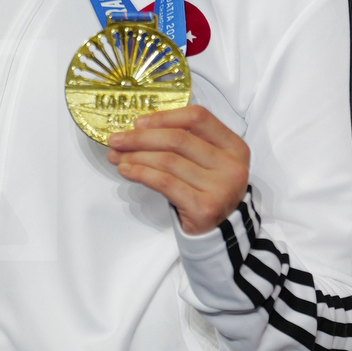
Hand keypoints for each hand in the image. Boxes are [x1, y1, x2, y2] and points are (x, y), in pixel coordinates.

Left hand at [107, 105, 250, 236]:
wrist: (221, 233)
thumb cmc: (207, 192)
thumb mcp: (207, 163)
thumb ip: (185, 143)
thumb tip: (138, 130)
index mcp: (234, 146)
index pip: (198, 118)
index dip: (165, 117)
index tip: (138, 123)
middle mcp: (231, 165)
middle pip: (178, 139)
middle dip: (141, 138)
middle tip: (117, 140)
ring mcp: (220, 187)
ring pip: (168, 161)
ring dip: (136, 157)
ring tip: (117, 157)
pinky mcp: (204, 207)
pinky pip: (165, 183)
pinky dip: (141, 173)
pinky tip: (127, 171)